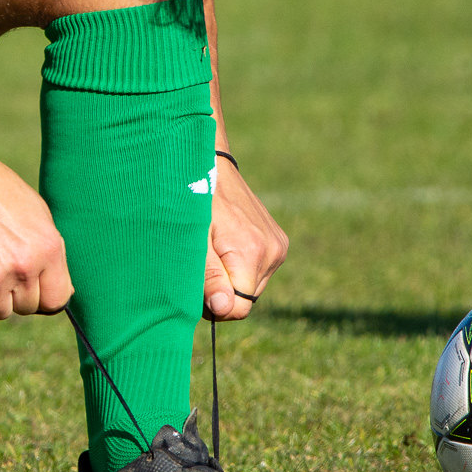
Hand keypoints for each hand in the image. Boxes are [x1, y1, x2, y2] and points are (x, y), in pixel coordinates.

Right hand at [0, 145, 72, 318]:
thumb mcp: (38, 216)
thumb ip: (51, 255)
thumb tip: (63, 292)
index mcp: (48, 250)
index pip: (56, 300)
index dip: (44, 298)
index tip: (33, 289)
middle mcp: (23, 267)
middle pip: (26, 308)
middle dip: (15, 293)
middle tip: (1, 263)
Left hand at [203, 155, 286, 320]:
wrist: (209, 163)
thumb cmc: (192, 200)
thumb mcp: (192, 240)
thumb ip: (208, 276)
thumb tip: (224, 309)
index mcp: (251, 252)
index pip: (238, 308)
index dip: (214, 304)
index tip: (198, 283)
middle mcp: (273, 251)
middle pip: (246, 299)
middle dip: (222, 290)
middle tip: (201, 261)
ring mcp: (278, 246)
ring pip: (252, 287)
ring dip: (231, 277)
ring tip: (213, 248)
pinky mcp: (278, 241)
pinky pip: (258, 270)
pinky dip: (240, 265)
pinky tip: (226, 243)